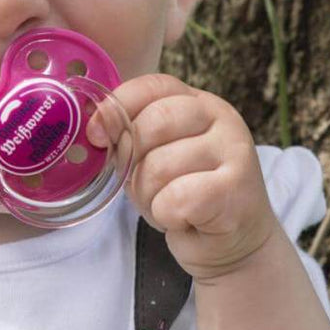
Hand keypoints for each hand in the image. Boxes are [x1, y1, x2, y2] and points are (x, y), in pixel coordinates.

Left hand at [87, 73, 281, 281]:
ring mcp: (234, 152)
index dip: (118, 106)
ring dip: (149, 196)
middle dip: (132, 161)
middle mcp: (222, 119)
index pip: (154, 86)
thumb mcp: (156, 157)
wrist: (233, 242)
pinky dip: (167, 215)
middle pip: (154, 123)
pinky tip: (183, 218)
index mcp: (200, 103)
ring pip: (159, 166)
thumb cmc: (188, 197)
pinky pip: (176, 199)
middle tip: (141, 185)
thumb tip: (95, 128)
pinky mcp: (235, 190)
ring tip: (167, 205)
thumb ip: (132, 136)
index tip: (96, 135)